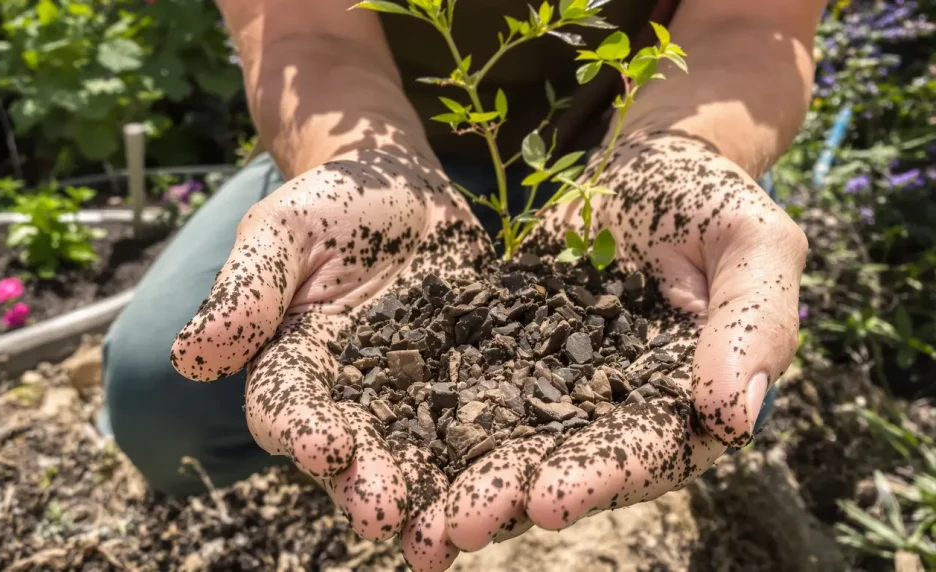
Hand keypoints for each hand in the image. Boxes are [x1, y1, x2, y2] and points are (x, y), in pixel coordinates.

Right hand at [169, 149, 492, 559]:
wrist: (410, 190)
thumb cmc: (335, 204)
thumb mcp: (284, 230)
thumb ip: (247, 290)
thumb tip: (190, 359)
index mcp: (295, 367)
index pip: (289, 409)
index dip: (303, 431)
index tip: (324, 445)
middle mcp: (352, 399)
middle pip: (355, 455)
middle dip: (368, 484)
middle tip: (384, 511)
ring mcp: (416, 399)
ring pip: (419, 461)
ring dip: (429, 500)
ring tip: (446, 535)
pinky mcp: (471, 389)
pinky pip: (483, 430)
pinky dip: (492, 465)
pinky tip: (512, 493)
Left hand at [431, 132, 806, 553]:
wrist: (643, 168)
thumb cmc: (711, 202)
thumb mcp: (753, 245)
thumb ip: (754, 324)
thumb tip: (735, 415)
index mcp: (686, 404)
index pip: (646, 453)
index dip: (599, 479)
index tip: (546, 501)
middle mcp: (618, 412)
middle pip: (565, 465)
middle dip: (511, 495)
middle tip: (458, 526)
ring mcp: (559, 388)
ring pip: (510, 445)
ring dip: (465, 484)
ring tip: (419, 522)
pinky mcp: (510, 358)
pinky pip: (470, 397)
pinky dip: (437, 430)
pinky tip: (395, 457)